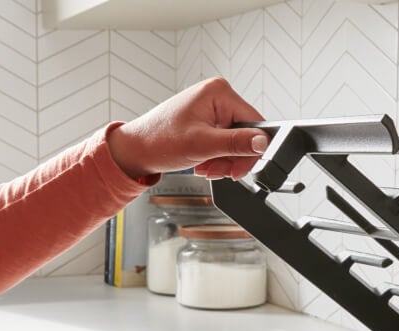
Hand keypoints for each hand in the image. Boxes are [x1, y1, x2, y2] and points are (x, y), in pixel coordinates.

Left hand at [107, 77, 268, 180]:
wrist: (136, 149)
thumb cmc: (159, 140)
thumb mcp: (202, 144)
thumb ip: (235, 143)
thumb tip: (262, 142)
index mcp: (219, 92)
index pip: (254, 123)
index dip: (251, 150)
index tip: (239, 169)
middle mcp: (217, 96)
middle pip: (245, 135)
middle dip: (232, 158)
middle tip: (218, 170)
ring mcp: (212, 109)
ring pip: (235, 142)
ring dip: (223, 161)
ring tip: (206, 166)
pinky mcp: (207, 121)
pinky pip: (224, 143)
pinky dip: (216, 157)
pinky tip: (203, 162)